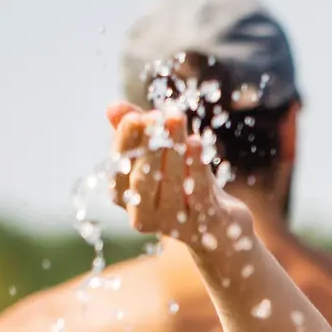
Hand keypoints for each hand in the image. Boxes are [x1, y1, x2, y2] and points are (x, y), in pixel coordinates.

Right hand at [106, 102, 237, 247]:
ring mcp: (174, 224)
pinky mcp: (204, 223)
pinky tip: (196, 142)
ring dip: (174, 148)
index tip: (134, 117)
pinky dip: (196, 166)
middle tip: (155, 116)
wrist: (218, 222)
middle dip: (148, 145)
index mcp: (126, 198)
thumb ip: (137, 132)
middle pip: (143, 179)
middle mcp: (144, 216)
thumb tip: (113, 107)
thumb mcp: (158, 155)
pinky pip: (199, 192)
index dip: (125, 143)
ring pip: (172, 183)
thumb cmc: (182, 182)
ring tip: (176, 118)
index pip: (119, 169)